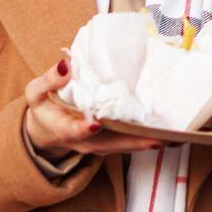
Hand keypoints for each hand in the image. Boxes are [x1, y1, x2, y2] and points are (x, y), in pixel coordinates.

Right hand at [23, 59, 164, 158]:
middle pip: (112, 144)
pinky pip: (131, 143)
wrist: (46, 133)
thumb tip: (66, 65)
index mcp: (65, 129)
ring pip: (126, 146)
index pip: (75, 130)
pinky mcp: (111, 143)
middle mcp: (87, 142)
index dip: (84, 128)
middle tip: (159, 139)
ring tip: (175, 139)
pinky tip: (171, 135)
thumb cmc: (44, 110)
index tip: (94, 123)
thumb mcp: (35, 93)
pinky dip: (149, 139)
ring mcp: (101, 146)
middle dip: (135, 142)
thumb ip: (49, 80)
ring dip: (149, 143)